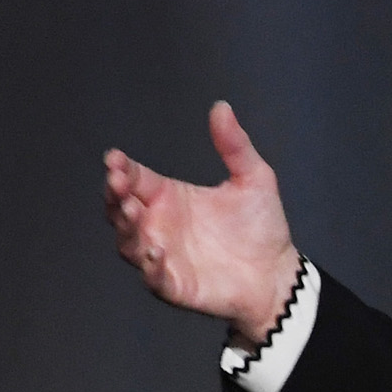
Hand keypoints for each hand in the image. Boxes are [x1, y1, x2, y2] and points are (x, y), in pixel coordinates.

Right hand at [105, 101, 300, 343]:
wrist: (276, 271)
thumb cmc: (260, 226)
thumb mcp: (252, 178)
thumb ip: (234, 145)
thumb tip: (221, 106)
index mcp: (170, 197)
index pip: (135, 179)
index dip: (121, 169)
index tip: (114, 158)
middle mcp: (159, 225)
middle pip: (121, 209)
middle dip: (115, 194)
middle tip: (117, 181)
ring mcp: (162, 255)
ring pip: (129, 242)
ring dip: (126, 227)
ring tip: (133, 211)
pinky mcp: (174, 284)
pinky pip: (154, 276)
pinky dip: (150, 265)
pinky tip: (156, 251)